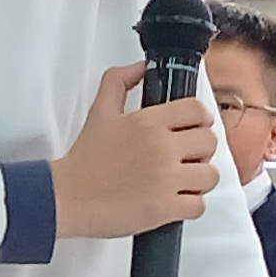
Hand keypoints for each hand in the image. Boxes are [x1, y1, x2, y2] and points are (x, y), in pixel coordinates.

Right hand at [51, 63, 217, 237]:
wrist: (66, 197)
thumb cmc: (84, 160)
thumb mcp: (99, 112)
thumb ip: (118, 82)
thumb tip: (139, 68)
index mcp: (148, 122)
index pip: (197, 110)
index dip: (199, 119)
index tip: (193, 128)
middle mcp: (161, 148)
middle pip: (209, 142)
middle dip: (200, 150)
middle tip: (186, 157)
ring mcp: (166, 180)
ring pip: (210, 175)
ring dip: (199, 179)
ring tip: (182, 181)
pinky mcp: (165, 208)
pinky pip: (199, 205)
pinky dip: (190, 205)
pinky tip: (175, 201)